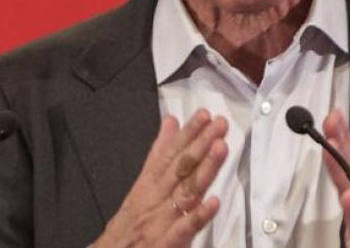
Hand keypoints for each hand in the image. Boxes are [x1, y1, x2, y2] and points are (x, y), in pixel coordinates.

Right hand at [94, 110, 228, 247]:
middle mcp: (155, 199)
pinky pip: (184, 229)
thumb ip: (158, 153)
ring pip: (185, 192)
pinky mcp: (165, 244)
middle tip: (218, 125)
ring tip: (220, 149)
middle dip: (200, 144)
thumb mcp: (141, 184)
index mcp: (148, 184)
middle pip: (180, 168)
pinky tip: (214, 202)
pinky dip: (198, 216)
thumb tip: (170, 123)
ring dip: (204, 170)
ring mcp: (160, 221)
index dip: (188, 134)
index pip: (170, 154)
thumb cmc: (129, 222)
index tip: (204, 115)